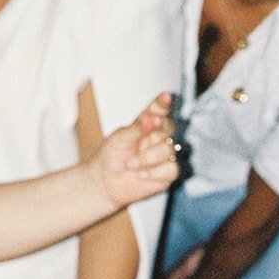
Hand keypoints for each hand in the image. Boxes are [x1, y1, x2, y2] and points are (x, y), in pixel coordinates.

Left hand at [91, 93, 179, 208]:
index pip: (158, 110)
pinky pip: (172, 169)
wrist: (105, 182)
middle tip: (137, 146)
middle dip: (154, 137)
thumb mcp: (120, 137)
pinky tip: (141, 174)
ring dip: (149, 158)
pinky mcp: (167, 173)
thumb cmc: (110, 157)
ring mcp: (163, 155)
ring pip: (170, 149)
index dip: (163, 104)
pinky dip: (155, 172)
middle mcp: (157, 138)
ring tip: (131, 165)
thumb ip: (137, 127)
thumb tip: (152, 117)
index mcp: (146, 125)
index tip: (165, 97)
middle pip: (169, 128)